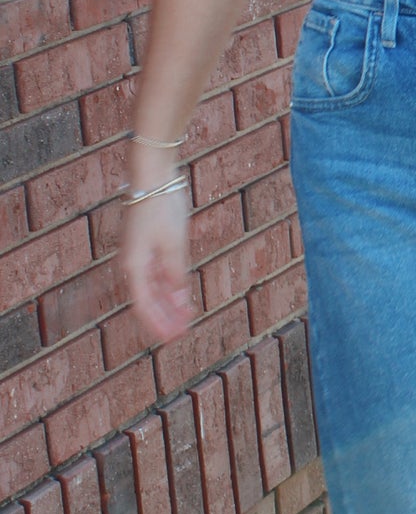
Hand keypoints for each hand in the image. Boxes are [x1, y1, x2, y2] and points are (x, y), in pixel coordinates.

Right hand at [120, 185, 194, 345]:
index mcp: (133, 266)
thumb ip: (177, 274)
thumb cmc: (160, 207)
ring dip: (169, 304)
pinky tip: (181, 296)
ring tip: (184, 319)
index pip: (143, 305)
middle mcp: (133, 263)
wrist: (152, 175)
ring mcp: (140, 253)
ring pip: (154, 287)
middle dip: (164, 318)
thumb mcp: (174, 244)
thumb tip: (181, 303)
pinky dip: (170, 286)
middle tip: (180, 334)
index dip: (158, 324)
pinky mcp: (150, 244)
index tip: (172, 339)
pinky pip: (158, 272)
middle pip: (148, 299)